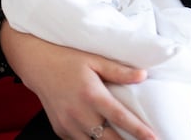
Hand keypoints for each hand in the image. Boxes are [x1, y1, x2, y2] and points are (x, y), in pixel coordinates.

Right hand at [0, 25, 156, 139]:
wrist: (37, 63)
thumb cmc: (66, 58)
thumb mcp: (94, 60)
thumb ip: (119, 70)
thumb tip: (143, 75)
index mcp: (91, 94)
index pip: (121, 118)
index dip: (139, 131)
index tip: (153, 138)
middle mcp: (79, 113)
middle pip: (109, 139)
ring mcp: (67, 124)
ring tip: (122, 139)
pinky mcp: (60, 129)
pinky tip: (100, 136)